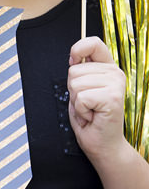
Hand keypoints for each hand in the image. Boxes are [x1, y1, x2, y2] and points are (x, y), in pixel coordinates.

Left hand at [67, 37, 126, 160]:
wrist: (102, 145)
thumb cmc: (90, 120)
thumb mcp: (81, 91)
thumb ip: (80, 72)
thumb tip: (73, 58)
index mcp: (107, 68)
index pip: (93, 43)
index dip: (77, 49)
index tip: (73, 62)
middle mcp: (115, 73)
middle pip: (74, 70)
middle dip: (72, 91)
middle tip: (86, 104)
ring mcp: (115, 84)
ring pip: (75, 84)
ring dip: (76, 102)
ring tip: (89, 110)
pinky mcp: (112, 97)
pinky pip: (81, 98)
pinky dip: (80, 111)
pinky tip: (92, 116)